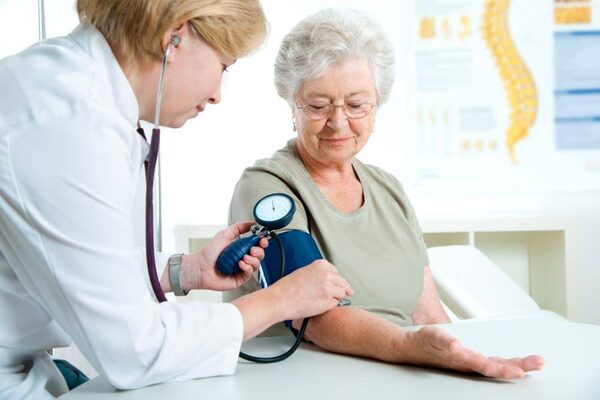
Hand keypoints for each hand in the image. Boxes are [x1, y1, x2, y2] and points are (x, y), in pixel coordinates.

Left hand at [182, 222, 267, 291]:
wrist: (200, 266)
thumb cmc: (209, 253)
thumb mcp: (225, 234)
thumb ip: (239, 227)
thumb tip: (252, 223)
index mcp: (241, 248)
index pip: (258, 245)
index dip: (262, 243)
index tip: (262, 241)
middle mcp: (243, 259)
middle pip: (260, 255)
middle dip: (259, 251)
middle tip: (251, 249)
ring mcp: (242, 269)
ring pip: (257, 265)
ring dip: (253, 260)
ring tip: (243, 258)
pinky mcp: (240, 279)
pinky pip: (249, 274)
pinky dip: (247, 268)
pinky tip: (240, 264)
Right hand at [272, 260, 352, 320]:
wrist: (280, 300)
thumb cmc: (287, 288)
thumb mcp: (304, 272)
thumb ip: (317, 274)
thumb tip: (326, 280)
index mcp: (321, 265)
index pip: (336, 272)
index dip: (335, 279)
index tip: (337, 282)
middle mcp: (327, 275)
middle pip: (342, 282)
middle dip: (341, 288)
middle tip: (345, 292)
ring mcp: (329, 288)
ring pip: (342, 293)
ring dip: (336, 297)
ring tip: (326, 300)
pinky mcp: (328, 302)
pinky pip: (336, 304)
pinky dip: (330, 306)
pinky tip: (320, 305)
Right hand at [402, 326, 543, 378]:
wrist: (414, 348)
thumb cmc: (424, 343)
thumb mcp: (432, 337)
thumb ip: (444, 341)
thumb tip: (456, 346)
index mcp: (463, 359)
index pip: (487, 366)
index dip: (504, 370)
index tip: (519, 371)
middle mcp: (469, 363)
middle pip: (498, 367)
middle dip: (519, 366)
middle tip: (538, 363)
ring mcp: (471, 362)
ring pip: (498, 366)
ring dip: (516, 365)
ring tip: (534, 364)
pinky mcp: (471, 359)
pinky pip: (493, 363)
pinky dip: (506, 364)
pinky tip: (517, 366)